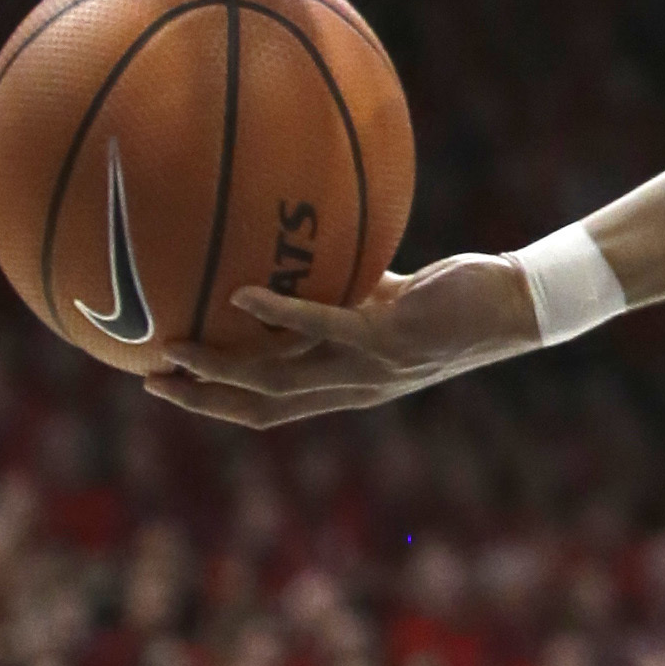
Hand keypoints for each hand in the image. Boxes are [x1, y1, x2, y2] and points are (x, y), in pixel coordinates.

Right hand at [151, 253, 539, 431]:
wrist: (514, 307)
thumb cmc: (454, 300)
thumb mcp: (386, 301)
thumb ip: (343, 293)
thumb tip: (296, 254)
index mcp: (348, 387)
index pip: (271, 411)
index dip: (218, 408)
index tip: (170, 391)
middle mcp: (353, 388)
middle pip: (261, 408)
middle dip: (203, 401)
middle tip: (150, 383)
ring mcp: (368, 367)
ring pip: (279, 379)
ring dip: (223, 366)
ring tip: (173, 346)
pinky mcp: (385, 336)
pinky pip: (321, 326)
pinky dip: (279, 312)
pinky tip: (242, 293)